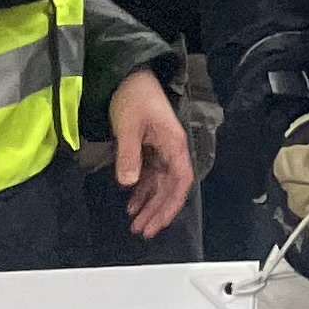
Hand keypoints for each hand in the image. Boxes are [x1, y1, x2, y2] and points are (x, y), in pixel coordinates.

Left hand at [109, 66, 195, 240]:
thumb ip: (129, 156)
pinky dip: (142, 190)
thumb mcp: (128, 127)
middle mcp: (172, 149)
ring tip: (135, 222)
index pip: (180, 180)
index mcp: (174, 144)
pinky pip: (150, 175)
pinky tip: (131, 201)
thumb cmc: (134, 97)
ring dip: (150, 203)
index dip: (170, 204)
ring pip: (161, 184)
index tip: (156, 222)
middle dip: (158, 210)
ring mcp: (162, 150)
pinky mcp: (151, 148)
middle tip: (142, 230)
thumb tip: (129, 183)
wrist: (130, 77)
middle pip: (171, 187)